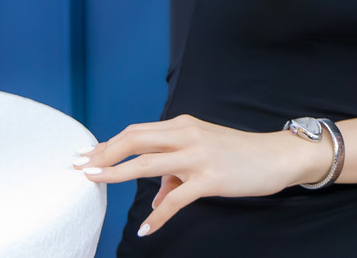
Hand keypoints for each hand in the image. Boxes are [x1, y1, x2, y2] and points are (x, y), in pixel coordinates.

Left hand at [74, 114, 332, 236]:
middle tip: (80, 167)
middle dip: (104, 153)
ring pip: (147, 163)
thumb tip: (157, 202)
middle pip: (135, 139)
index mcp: (183, 125)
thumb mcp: (204, 155)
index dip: (109, 144)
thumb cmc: (240, 154)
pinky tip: (146, 230)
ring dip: (116, 173)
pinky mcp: (210, 178)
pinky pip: (176, 200)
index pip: (137, 132)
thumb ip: (176, 175)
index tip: (87, 156)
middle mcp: (187, 135)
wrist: (276, 156)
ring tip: (94, 181)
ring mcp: (198, 156)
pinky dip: (158, 216)